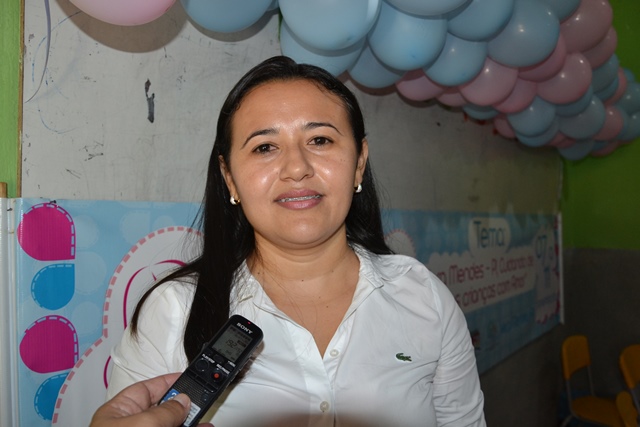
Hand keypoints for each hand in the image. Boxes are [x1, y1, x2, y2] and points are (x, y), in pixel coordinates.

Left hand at [90, 373, 211, 426]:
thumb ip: (163, 411)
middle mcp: (132, 425)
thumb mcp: (140, 425)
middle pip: (165, 407)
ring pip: (174, 424)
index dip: (171, 381)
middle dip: (186, 403)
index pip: (150, 387)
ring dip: (191, 420)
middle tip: (203, 399)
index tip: (191, 377)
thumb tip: (182, 401)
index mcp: (120, 411)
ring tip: (206, 416)